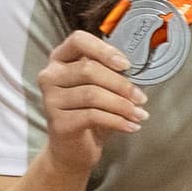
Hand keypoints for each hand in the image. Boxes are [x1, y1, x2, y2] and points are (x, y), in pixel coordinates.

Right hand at [38, 28, 150, 170]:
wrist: (73, 150)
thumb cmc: (89, 113)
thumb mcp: (100, 88)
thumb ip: (110, 74)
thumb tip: (138, 72)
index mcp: (60, 59)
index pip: (78, 40)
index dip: (104, 50)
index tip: (126, 65)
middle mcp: (50, 76)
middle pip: (89, 70)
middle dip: (121, 84)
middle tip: (142, 98)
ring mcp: (50, 99)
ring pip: (92, 94)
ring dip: (123, 105)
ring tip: (140, 115)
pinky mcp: (58, 122)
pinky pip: (92, 116)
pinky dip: (117, 121)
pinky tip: (131, 126)